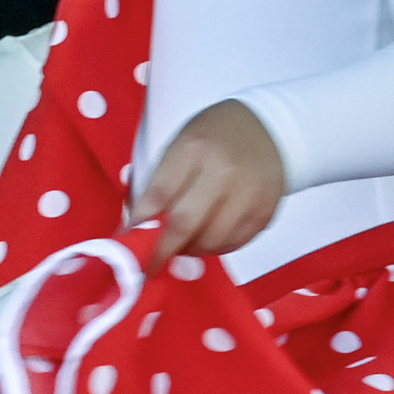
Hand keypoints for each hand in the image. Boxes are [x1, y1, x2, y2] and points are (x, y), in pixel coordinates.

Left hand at [129, 98, 285, 262]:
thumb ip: (159, 185)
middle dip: (161, 250)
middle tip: (148, 266)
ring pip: (211, 241)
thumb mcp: (179, 146)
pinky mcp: (266, 211)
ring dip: (191, 250)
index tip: (126, 244)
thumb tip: (136, 230)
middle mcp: (222, 171)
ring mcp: (248, 193)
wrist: (266, 128)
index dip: (139, 225)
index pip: (159, 195)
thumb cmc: (211, 139)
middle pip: (185, 224)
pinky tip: (209, 237)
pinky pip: (235, 243)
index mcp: (193, 149)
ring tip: (184, 243)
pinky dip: (216, 248)